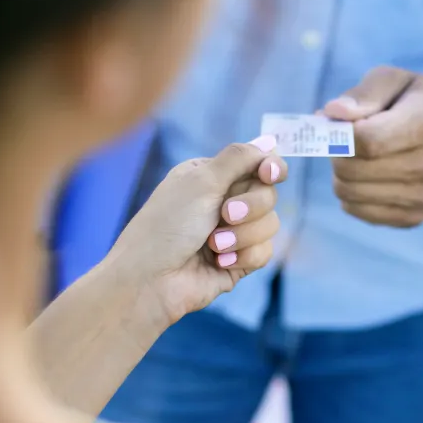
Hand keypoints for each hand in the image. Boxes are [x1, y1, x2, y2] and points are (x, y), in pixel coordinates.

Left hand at [108, 136, 286, 322]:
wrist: (151, 280)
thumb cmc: (167, 226)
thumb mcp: (200, 181)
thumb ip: (239, 158)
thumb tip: (269, 142)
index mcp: (212, 177)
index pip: (257, 164)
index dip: (270, 167)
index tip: (269, 173)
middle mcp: (224, 202)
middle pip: (268, 194)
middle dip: (250, 207)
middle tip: (225, 214)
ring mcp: (234, 233)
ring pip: (271, 224)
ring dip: (243, 235)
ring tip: (214, 245)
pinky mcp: (240, 261)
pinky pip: (265, 252)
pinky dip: (243, 256)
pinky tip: (219, 262)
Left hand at [323, 66, 422, 227]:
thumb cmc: (415, 100)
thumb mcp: (392, 79)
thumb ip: (362, 95)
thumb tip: (332, 114)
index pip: (367, 140)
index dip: (340, 134)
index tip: (338, 124)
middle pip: (354, 169)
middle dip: (337, 153)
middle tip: (346, 140)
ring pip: (350, 193)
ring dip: (342, 175)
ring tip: (359, 157)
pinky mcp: (416, 217)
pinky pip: (358, 211)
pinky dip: (352, 194)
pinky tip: (367, 177)